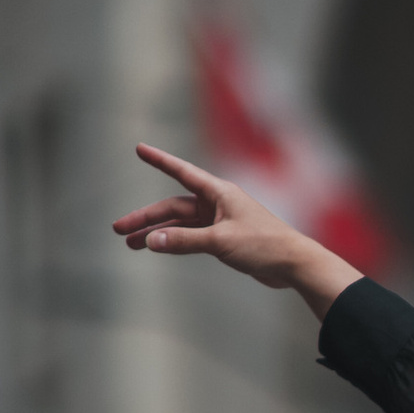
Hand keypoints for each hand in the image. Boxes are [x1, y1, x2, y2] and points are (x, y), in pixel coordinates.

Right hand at [108, 144, 360, 313]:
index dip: (159, 160)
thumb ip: (185, 241)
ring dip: (158, 233)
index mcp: (219, 192)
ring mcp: (220, 221)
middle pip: (174, 207)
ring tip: (131, 244)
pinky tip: (159, 247)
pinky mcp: (224, 239)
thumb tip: (152, 241)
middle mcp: (217, 203)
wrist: (293, 264)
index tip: (139, 148)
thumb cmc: (264, 245)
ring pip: (181, 225)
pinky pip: (192, 238)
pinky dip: (175, 242)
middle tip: (119, 229)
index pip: (182, 172)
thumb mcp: (221, 242)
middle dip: (147, 218)